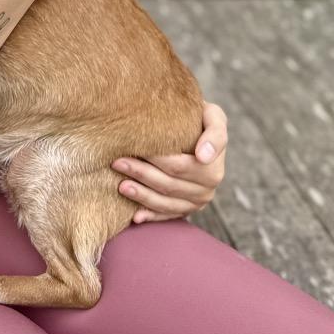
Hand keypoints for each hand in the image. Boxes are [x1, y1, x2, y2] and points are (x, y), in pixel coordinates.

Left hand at [110, 101, 227, 223]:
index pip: (178, 167)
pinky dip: (151, 216)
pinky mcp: (185, 209)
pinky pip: (166, 215)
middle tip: (117, 162)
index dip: (156, 161)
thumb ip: (215, 134)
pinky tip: (135, 215)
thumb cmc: (202, 118)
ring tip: (120, 185)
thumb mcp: (214, 117)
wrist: (199, 130)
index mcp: (213, 170)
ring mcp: (196, 203)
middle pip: (168, 185)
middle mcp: (207, 190)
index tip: (138, 152)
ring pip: (165, 203)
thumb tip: (203, 157)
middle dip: (141, 174)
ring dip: (141, 195)